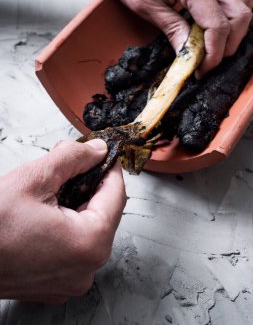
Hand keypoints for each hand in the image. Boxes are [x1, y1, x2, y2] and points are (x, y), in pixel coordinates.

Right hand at [0, 139, 125, 303]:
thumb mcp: (34, 179)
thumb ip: (73, 158)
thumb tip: (96, 151)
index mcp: (88, 244)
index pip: (116, 195)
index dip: (110, 169)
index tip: (105, 154)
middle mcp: (85, 269)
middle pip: (103, 213)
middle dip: (89, 184)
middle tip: (73, 165)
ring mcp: (71, 280)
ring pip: (88, 229)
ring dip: (77, 204)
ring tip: (54, 189)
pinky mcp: (57, 283)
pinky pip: (74, 247)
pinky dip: (68, 226)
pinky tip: (48, 213)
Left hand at [92, 0, 252, 76]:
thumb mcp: (142, 3)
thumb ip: (170, 27)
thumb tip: (188, 55)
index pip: (218, 25)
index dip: (214, 54)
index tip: (201, 71)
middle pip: (240, 15)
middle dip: (228, 46)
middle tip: (207, 64)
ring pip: (245, 3)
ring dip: (236, 31)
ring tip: (214, 48)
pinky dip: (233, 15)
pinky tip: (216, 27)